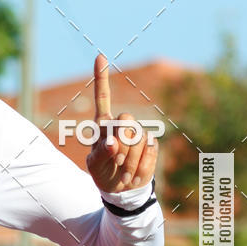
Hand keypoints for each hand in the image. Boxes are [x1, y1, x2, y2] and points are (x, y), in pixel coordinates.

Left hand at [86, 53, 158, 192]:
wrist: (121, 189)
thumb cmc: (103, 174)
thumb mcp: (95, 167)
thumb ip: (100, 154)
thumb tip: (112, 143)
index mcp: (103, 125)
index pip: (103, 97)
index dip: (102, 77)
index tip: (100, 56)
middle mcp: (121, 124)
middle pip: (126, 120)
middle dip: (122, 142)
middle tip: (116, 160)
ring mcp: (138, 133)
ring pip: (138, 138)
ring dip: (129, 159)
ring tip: (122, 171)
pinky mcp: (151, 144)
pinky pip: (148, 150)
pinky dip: (140, 165)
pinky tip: (133, 173)